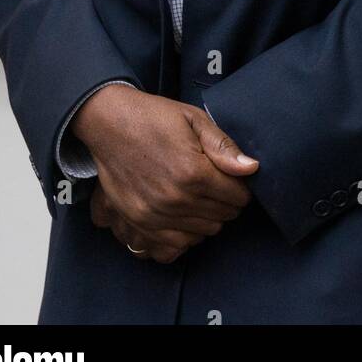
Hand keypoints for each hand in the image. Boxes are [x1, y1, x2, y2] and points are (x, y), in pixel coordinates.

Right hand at [73, 85, 258, 253]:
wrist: (109, 124)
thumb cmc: (154, 117)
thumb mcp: (194, 119)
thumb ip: (223, 147)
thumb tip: (251, 169)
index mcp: (193, 171)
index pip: (237, 196)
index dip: (241, 188)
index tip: (235, 180)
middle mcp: (176, 198)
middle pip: (222, 216)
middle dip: (227, 202)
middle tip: (219, 186)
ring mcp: (156, 214)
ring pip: (203, 232)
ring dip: (209, 217)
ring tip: (201, 197)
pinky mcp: (140, 222)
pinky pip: (176, 244)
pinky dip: (187, 233)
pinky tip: (185, 214)